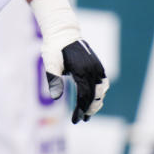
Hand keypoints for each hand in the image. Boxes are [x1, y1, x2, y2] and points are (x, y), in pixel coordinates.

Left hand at [32, 0, 109, 123]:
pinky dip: (99, 93)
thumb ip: (53, 79)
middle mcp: (92, 69)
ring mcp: (97, 67)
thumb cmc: (54, 48)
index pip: (84, 96)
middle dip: (88, 109)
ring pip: (101, 90)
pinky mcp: (98, 65)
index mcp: (81, 70)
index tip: (76, 120)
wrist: (63, 32)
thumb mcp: (50, 63)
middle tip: (82, 120)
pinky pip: (103, 83)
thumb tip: (55, 98)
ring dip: (96, 102)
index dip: (80, 110)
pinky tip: (94, 99)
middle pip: (95, 96)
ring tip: (88, 112)